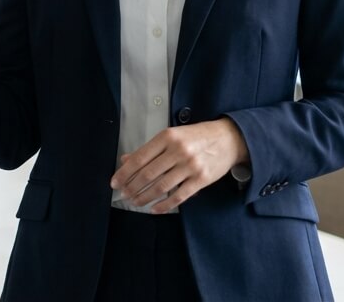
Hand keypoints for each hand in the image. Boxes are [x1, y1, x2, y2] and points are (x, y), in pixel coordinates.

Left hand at [110, 118, 246, 213]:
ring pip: (161, 187)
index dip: (124, 173)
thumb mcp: (172, 135)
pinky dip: (164, 205)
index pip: (140, 158)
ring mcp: (190, 166)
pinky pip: (178, 197)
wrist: (229, 138)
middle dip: (132, 187)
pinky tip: (154, 209)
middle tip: (124, 195)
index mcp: (168, 137)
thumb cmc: (197, 136)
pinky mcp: (201, 180)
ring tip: (135, 202)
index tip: (115, 183)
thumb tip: (125, 160)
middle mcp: (178, 151)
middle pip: (148, 174)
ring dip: (145, 197)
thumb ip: (149, 149)